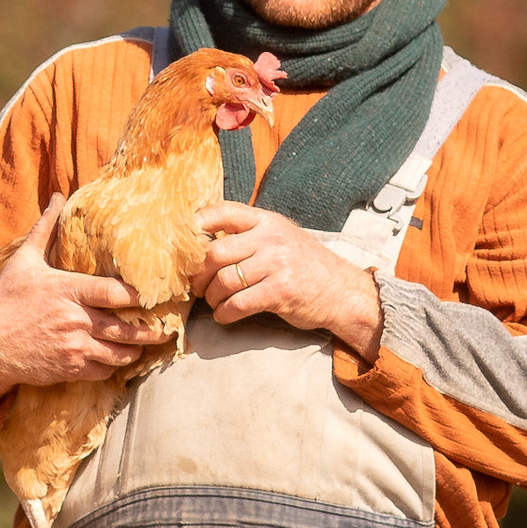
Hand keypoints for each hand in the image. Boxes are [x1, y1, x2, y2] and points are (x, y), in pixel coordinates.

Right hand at [0, 202, 158, 430]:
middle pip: (126, 329)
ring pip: (118, 354)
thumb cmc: (6, 300)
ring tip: (144, 346)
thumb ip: (45, 229)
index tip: (155, 295)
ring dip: (134, 351)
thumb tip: (57, 197)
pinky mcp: (69, 369)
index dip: (140, 296)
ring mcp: (74, 347)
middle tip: (166, 329)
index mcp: (68, 291)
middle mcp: (75, 320)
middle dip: (151, 331)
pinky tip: (115, 359)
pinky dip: (112, 366)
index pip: (115, 293)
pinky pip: (102, 371)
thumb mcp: (24, 261)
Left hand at [196, 203, 384, 359]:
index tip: (184, 243)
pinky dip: (225, 313)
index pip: (223, 211)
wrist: (343, 292)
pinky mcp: (280, 292)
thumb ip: (250, 234)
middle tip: (196, 286)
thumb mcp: (282, 237)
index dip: (197, 224)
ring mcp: (276, 264)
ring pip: (224, 281)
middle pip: (215, 252)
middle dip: (199, 274)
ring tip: (213, 302)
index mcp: (267, 220)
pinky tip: (225, 315)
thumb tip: (205, 243)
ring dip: (211, 297)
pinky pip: (238, 304)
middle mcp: (271, 238)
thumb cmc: (306, 266)